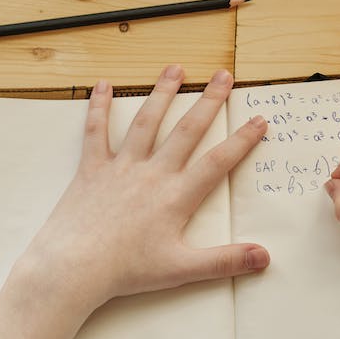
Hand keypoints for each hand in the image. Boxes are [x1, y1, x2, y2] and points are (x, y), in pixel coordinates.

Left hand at [19, 65, 269, 325]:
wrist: (75, 267)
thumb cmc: (127, 270)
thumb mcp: (181, 270)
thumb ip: (225, 261)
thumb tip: (264, 256)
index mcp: (176, 196)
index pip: (218, 162)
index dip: (242, 140)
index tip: (259, 120)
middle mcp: (153, 172)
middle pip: (187, 130)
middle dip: (208, 101)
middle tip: (223, 75)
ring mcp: (122, 166)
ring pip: (146, 121)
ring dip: (163, 93)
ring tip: (176, 68)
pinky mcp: (93, 167)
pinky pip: (96, 131)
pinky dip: (99, 107)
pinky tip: (103, 85)